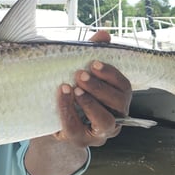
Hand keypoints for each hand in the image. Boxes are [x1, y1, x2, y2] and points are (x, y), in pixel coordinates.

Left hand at [55, 30, 131, 146]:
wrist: (50, 118)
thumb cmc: (72, 92)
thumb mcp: (82, 72)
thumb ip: (92, 52)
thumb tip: (104, 34)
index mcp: (118, 99)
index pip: (124, 87)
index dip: (111, 74)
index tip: (94, 62)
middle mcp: (115, 118)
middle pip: (118, 104)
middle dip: (100, 88)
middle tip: (80, 74)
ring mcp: (99, 133)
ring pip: (105, 121)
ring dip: (90, 102)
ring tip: (74, 88)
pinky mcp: (80, 140)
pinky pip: (76, 128)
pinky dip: (68, 110)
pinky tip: (62, 96)